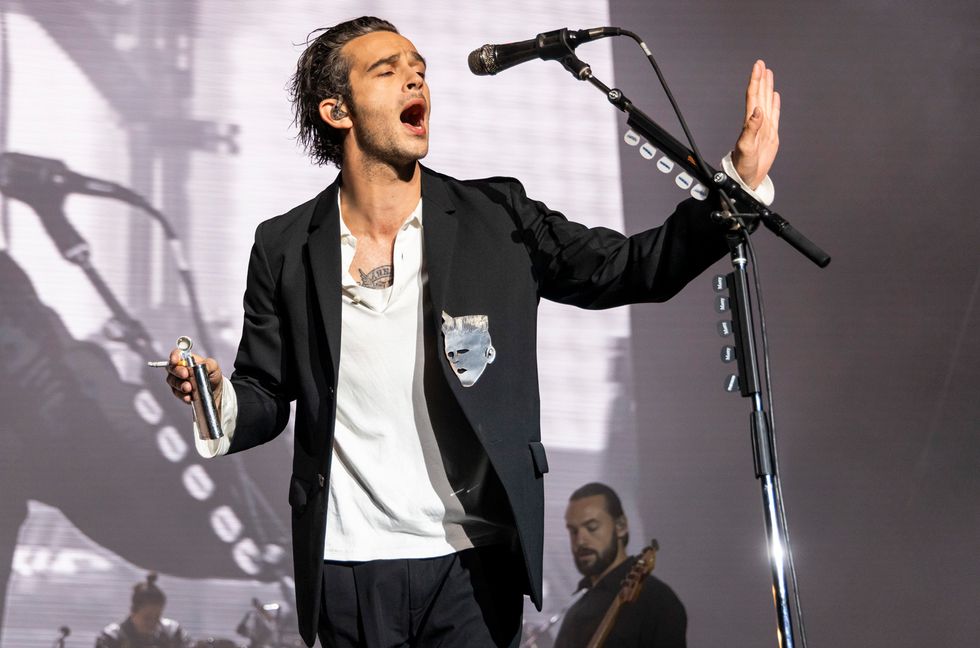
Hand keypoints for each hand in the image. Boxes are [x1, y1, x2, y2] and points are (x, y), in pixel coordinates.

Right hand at [165, 348, 222, 413]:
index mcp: (187, 359)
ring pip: (173, 381)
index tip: (175, 360)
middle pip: (172, 368)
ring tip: (189, 388)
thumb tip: (201, 364)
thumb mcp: (214, 367)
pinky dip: (183, 395)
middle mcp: (179, 369)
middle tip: (186, 375)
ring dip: (181, 385)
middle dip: (178, 371)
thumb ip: (208, 364)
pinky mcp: (178, 392)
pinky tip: (189, 396)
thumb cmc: (212, 375)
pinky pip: (177, 393)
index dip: (174, 356)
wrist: (214, 391)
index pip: (177, 354)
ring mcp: (177, 380)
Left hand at [732, 59, 779, 189]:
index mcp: (750, 122)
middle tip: (761, 64)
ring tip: (768, 74)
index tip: (758, 67)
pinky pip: (774, 115)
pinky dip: (774, 104)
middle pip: (759, 95)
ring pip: (766, 102)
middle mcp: (756, 121)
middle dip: (760, 79)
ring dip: (767, 88)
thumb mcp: (747, 147)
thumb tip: (758, 111)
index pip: (753, 97)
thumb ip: (751, 128)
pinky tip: (774, 96)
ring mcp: (764, 127)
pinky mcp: (770, 134)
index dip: (755, 81)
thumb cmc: (744, 165)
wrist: (747, 178)